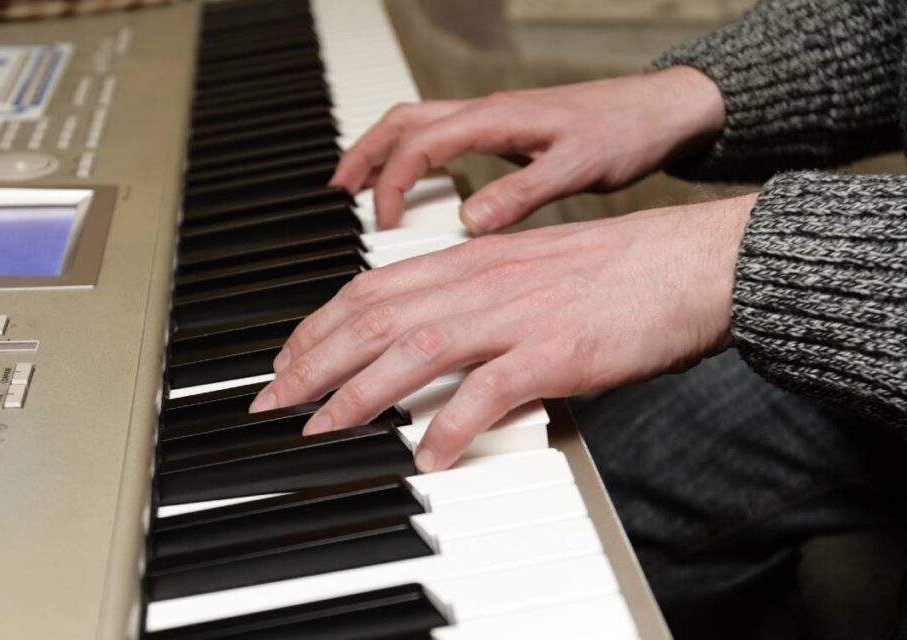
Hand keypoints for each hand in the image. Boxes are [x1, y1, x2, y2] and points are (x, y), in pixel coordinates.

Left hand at [249, 194, 756, 471]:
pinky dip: (451, 427)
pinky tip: (427, 456)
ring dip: (358, 393)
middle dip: (314, 360)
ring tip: (321, 428)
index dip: (320, 324)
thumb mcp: (529, 270)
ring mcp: (518, 315)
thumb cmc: (617, 270)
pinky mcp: (556, 352)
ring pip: (414, 350)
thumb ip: (475, 298)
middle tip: (275, 400)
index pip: (373, 288)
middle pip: (376, 318)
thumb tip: (429, 340)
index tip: (289, 357)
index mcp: (474, 259)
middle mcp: (483, 281)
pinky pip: (488, 393)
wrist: (694, 261)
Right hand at [331, 65, 724, 231]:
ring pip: (417, 125)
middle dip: (363, 156)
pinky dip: (414, 157)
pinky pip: (441, 137)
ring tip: (359, 189)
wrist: (661, 111)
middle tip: (338, 195)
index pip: (418, 145)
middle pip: (401, 123)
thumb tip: (468, 221)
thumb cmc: (624, 133)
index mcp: (494, 118)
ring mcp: (492, 118)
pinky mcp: (504, 130)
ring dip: (383, 152)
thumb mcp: (576, 169)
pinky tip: (418, 185)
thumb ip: (521, 195)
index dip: (391, 184)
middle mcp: (485, 112)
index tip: (383, 225)